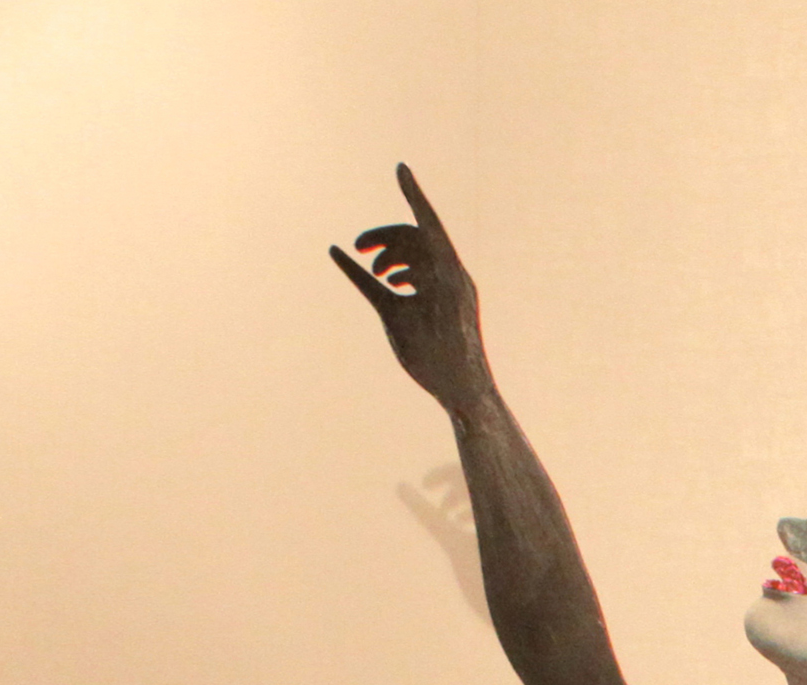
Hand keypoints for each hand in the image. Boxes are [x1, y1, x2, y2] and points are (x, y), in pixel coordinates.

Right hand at [331, 164, 489, 410]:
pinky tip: (380, 279)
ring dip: (392, 256)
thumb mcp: (394, 319)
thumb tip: (339, 252)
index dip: (413, 195)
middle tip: (358, 246)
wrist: (467, 393)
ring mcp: (454, 287)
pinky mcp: (451, 300)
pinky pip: (425, 273)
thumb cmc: (433, 360)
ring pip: (420, 256)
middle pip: (415, 239)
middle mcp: (454, 276)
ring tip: (374, 269)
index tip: (401, 168)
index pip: (427, 224)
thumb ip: (370, 284)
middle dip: (385, 239)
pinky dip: (402, 271)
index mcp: (447, 275)